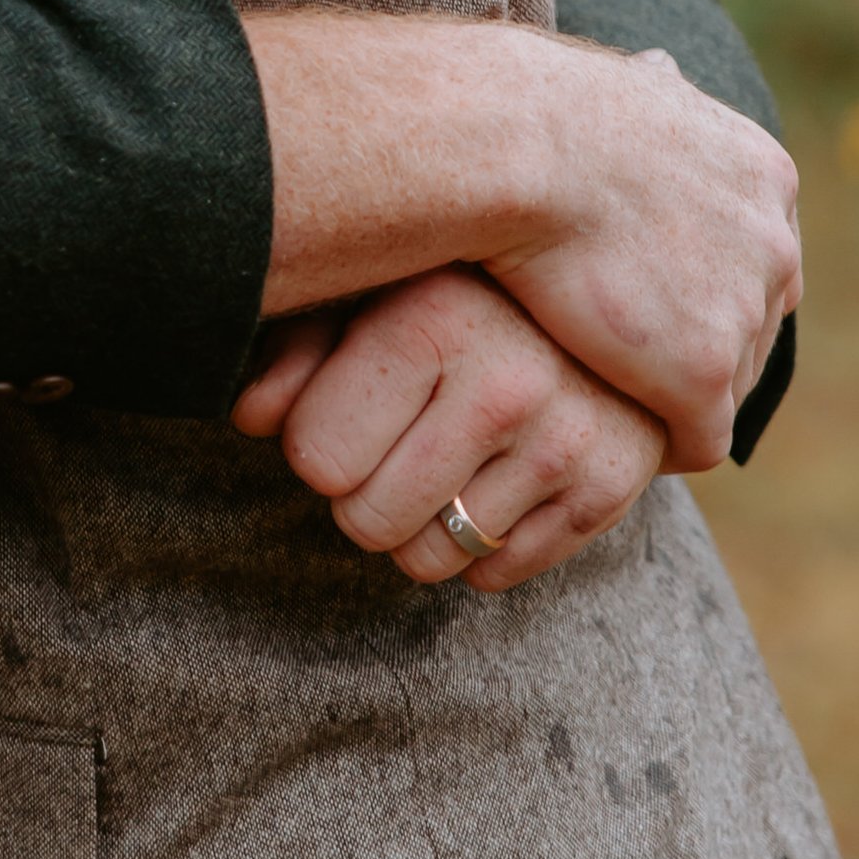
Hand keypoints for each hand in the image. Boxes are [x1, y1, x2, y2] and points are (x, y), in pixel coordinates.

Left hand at [233, 269, 667, 591]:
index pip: (316, 458)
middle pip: (366, 521)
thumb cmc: (447, 288)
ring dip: (417, 523)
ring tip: (438, 456)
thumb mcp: (363, 294)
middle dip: (362, 491)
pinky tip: (492, 474)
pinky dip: (480, 542)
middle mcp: (509, 378)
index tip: (343, 407)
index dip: (316, 440)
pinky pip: (495, 575)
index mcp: (432, 315)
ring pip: (429, 560)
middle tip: (390, 441)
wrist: (597, 283)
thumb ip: (294, 350)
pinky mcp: (610, 487)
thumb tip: (249, 416)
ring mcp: (567, 438)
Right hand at [488, 44, 798, 473]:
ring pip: (725, 383)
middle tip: (637, 365)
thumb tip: (662, 72)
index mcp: (763, 174)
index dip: (706, 284)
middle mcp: (773, 242)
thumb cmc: (545, 108)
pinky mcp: (700, 375)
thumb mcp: (632, 84)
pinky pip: (698, 438)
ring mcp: (742, 312)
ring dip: (677, 395)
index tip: (656, 302)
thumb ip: (664, 94)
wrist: (515, 146)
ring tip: (618, 406)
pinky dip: (662, 444)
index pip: (758, 251)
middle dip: (704, 345)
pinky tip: (618, 443)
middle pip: (754, 322)